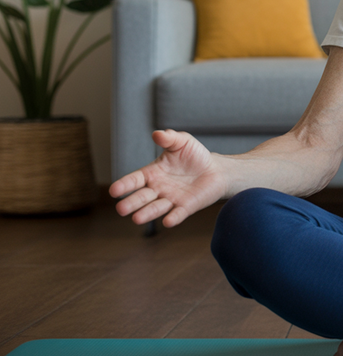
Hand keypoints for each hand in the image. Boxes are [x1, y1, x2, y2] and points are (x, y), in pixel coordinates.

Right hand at [109, 129, 226, 227]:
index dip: (124, 185)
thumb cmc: (195, 155)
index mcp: (152, 173)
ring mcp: (171, 199)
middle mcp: (158, 189)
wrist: (216, 169)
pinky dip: (173, 218)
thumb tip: (157, 133)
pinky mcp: (186, 207)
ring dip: (147, 213)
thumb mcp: (182, 142)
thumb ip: (169, 138)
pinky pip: (178, 213)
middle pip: (142, 197)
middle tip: (121, 209)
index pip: (134, 180)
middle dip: (132, 203)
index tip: (114, 191)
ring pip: (156, 208)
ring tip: (136, 219)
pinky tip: (168, 222)